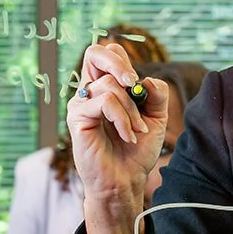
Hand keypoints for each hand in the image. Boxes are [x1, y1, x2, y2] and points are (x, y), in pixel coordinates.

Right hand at [66, 44, 169, 210]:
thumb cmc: (136, 151)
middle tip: (134, 84)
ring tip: (137, 130)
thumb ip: (156, 94)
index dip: (122, 59)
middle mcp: (89, 92)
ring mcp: (80, 104)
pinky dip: (123, 119)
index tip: (137, 83)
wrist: (126, 181)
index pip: (107, 53)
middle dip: (119, 64)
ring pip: (110, 86)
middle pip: (95, 53)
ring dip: (132, 110)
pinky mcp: (77, 118)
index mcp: (105, 87)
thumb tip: (145, 80)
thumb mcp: (156, 117)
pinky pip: (105, 103)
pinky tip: (129, 136)